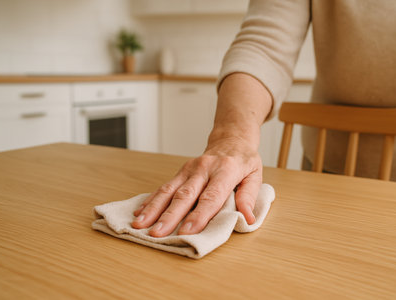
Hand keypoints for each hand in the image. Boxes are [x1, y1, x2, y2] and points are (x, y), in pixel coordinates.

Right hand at [131, 138, 261, 236]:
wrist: (230, 139)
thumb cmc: (244, 161)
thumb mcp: (255, 175)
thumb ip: (249, 197)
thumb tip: (248, 219)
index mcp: (225, 170)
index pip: (211, 196)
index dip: (199, 215)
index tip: (187, 232)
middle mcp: (204, 168)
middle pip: (185, 195)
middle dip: (169, 216)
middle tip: (157, 233)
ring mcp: (189, 169)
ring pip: (169, 190)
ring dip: (153, 209)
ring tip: (140, 225)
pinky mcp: (181, 171)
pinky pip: (164, 186)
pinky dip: (151, 200)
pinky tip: (139, 212)